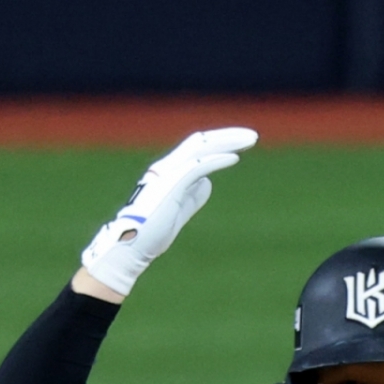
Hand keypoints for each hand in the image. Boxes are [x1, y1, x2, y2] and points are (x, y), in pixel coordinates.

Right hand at [81, 127, 257, 295]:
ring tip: (250, 140)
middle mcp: (166, 167)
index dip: (220, 142)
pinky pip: (196, 167)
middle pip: (201, 141)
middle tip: (253, 136)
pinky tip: (234, 157)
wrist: (131, 247)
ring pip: (200, 148)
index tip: (242, 144)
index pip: (197, 148)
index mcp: (168, 171)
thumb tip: (208, 182)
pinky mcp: (170, 186)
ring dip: (227, 142)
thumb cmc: (152, 233)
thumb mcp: (178, 210)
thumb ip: (192, 195)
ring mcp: (167, 175)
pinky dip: (216, 160)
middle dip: (228, 136)